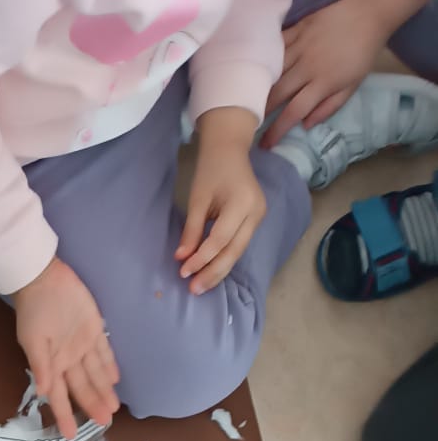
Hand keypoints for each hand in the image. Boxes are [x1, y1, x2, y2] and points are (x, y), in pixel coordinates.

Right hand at [12, 258, 118, 439]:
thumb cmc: (33, 311)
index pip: (59, 397)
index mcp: (51, 365)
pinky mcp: (94, 330)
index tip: (69, 435)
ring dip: (103, 390)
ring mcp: (82, 346)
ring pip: (95, 374)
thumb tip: (42, 391)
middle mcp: (67, 360)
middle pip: (82, 388)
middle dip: (92, 404)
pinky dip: (109, 366)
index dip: (64, 416)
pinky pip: (103, 352)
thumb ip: (40, 365)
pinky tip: (115, 380)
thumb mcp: (32, 340)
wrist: (43, 279)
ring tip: (113, 408)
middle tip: (104, 422)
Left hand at [177, 110, 265, 293]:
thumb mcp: (197, 198)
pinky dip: (224, 260)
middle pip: (234, 251)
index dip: (202, 258)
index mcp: (243, 202)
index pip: (220, 239)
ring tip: (200, 286)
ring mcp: (259, 217)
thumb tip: (181, 258)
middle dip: (213, 273)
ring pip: (238, 252)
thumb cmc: (211, 170)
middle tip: (193, 290)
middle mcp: (256, 212)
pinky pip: (239, 245)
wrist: (229, 150)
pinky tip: (210, 272)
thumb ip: (191, 229)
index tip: (183, 272)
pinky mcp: (255, 220)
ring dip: (218, 271)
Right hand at [262, 0, 397, 149]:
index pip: (293, 112)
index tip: (265, 144)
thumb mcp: (352, 86)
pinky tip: (259, 68)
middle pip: (277, 93)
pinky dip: (266, 57)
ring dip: (260, 87)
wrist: (370, 14)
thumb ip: (329, 107)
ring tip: (251, 99)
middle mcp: (308, 66)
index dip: (277, 130)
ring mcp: (301, 46)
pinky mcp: (298, 29)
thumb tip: (305, 124)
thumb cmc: (362, 53)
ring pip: (272, 71)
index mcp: (322, 83)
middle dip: (262, 111)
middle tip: (252, 122)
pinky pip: (276, 46)